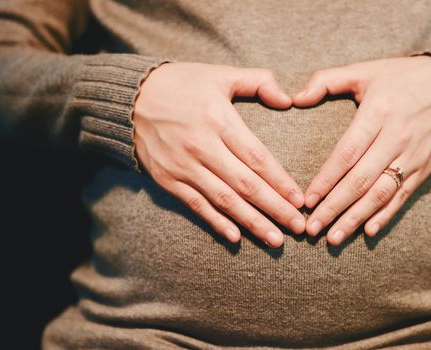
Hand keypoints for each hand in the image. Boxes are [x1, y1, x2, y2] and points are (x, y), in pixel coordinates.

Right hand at [133, 62, 305, 247]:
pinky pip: (196, 206)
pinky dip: (216, 223)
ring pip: (224, 200)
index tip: (300, 200)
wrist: (130, 97)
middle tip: (299, 228)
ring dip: (252, 222)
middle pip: (245, 185)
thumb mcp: (221, 74)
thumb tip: (288, 100)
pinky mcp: (168, 180)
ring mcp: (183, 166)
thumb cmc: (182, 84)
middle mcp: (201, 146)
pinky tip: (236, 238)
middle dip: (275, 208)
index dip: (280, 182)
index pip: (257, 157)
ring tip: (276, 239)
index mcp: (218, 119)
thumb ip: (258, 81)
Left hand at [292, 56, 430, 244]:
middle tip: (312, 228)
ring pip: (380, 194)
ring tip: (334, 238)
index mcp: (378, 113)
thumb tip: (294, 98)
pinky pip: (403, 196)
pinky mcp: (424, 168)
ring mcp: (412, 156)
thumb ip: (326, 81)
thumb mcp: (364, 70)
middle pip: (361, 180)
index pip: (347, 153)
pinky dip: (386, 216)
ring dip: (356, 218)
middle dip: (334, 207)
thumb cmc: (400, 77)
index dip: (326, 179)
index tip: (307, 200)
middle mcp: (396, 138)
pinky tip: (368, 231)